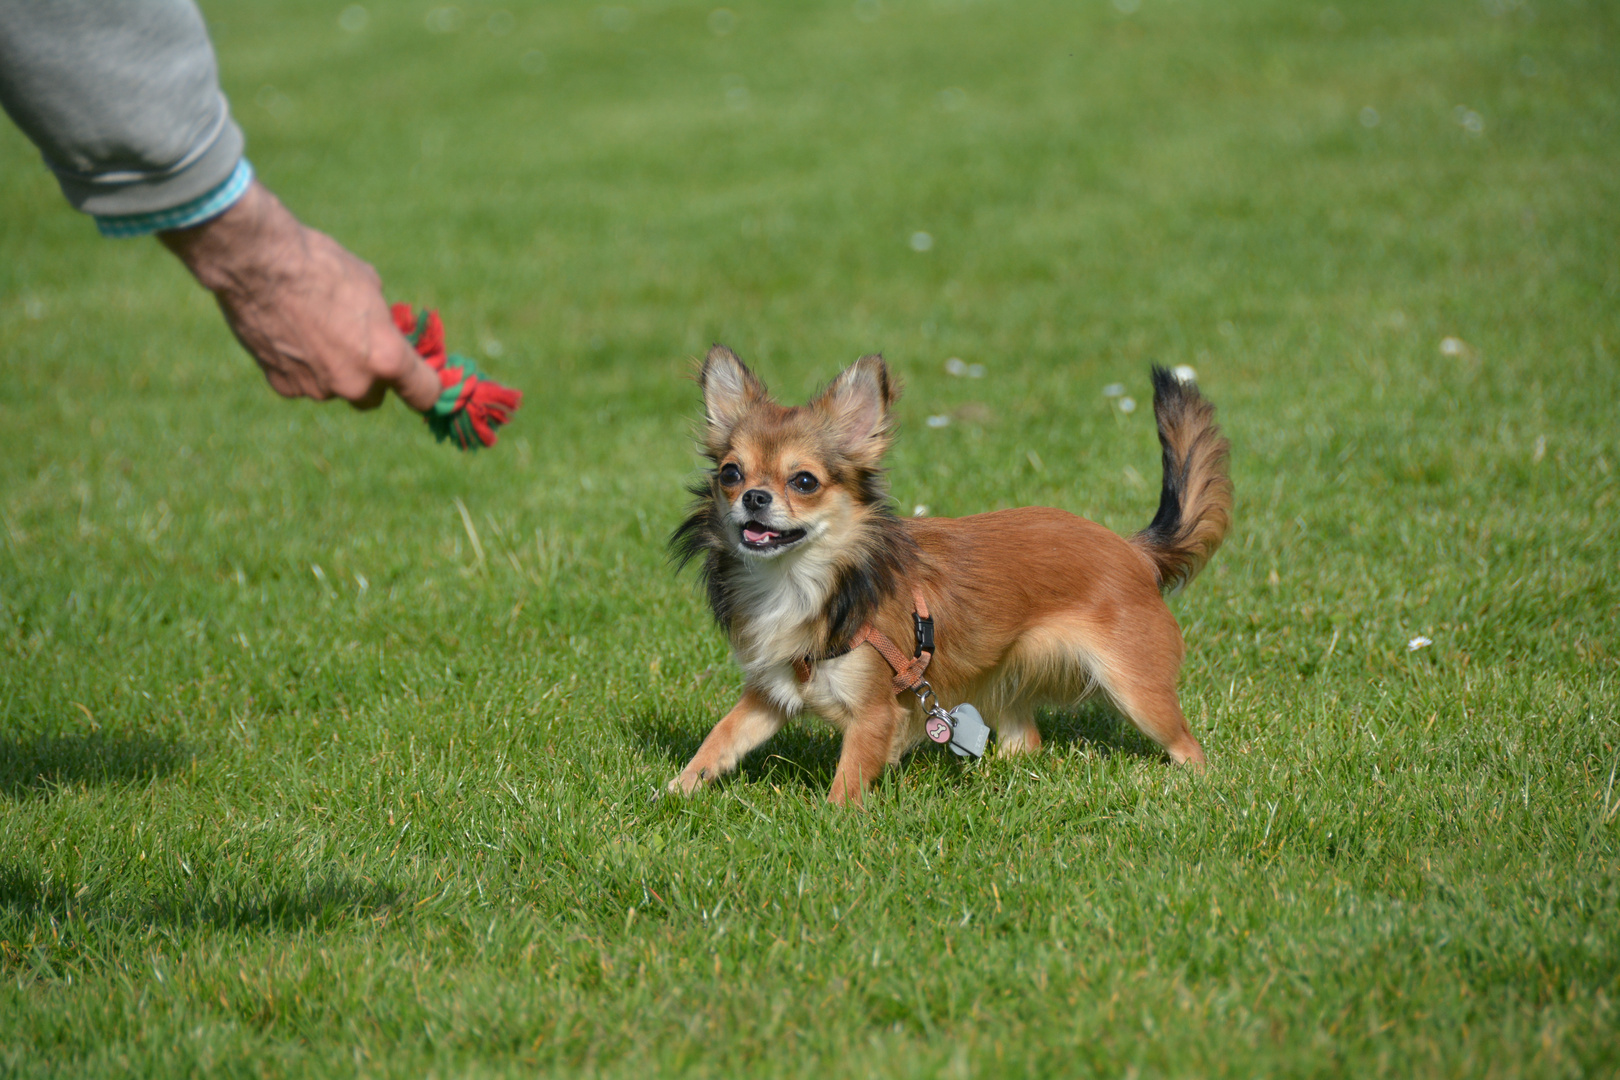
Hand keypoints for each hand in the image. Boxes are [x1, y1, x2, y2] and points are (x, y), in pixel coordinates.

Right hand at [158, 180, 441, 410]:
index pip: (424, 394)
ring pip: (333, 388)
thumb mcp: (369, 285)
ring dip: (330, 369)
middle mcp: (354, 383)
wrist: (257, 263)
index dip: (426, 386)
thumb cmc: (319, 265)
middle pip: (372, 397)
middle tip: (356, 346)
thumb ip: (381, 322)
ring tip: (311, 327)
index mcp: (387, 359)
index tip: (422, 380)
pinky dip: (298, 366)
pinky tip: (287, 333)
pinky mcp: (283, 386)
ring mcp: (317, 389)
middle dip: (369, 378)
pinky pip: (301, 382)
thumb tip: (381, 331)